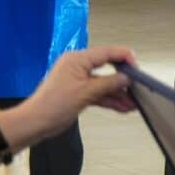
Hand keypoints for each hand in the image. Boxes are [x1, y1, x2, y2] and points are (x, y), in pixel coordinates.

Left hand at [18, 46, 137, 139]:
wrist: (37, 122)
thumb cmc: (53, 104)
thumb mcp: (86, 93)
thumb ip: (108, 84)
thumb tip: (125, 78)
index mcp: (77, 59)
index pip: (106, 52)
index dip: (124, 58)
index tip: (136, 69)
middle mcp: (78, 66)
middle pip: (107, 68)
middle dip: (123, 80)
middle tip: (138, 89)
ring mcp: (78, 79)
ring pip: (104, 83)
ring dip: (118, 93)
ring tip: (133, 103)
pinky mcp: (78, 92)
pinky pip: (98, 92)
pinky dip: (109, 99)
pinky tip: (122, 107)